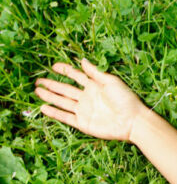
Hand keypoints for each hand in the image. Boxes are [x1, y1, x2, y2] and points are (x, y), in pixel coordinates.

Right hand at [33, 58, 148, 141]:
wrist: (132, 121)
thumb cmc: (126, 99)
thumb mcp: (111, 82)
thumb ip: (95, 72)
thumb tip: (82, 60)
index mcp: (95, 86)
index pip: (76, 76)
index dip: (65, 71)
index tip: (53, 66)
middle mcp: (87, 97)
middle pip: (65, 89)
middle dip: (52, 84)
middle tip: (38, 81)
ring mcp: (84, 110)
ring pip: (62, 102)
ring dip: (50, 96)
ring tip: (37, 91)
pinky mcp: (83, 123)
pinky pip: (65, 117)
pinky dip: (54, 113)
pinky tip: (44, 107)